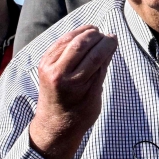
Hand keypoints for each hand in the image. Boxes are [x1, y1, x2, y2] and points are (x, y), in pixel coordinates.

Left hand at [29, 26, 117, 158]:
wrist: (55, 125)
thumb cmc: (79, 114)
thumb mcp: (95, 94)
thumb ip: (101, 69)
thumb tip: (110, 46)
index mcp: (73, 83)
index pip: (94, 56)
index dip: (107, 44)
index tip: (115, 39)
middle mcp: (57, 73)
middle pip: (80, 44)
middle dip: (97, 36)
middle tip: (108, 36)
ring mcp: (47, 66)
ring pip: (68, 40)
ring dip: (85, 33)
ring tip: (97, 32)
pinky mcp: (43, 63)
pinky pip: (59, 43)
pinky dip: (72, 36)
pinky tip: (83, 35)